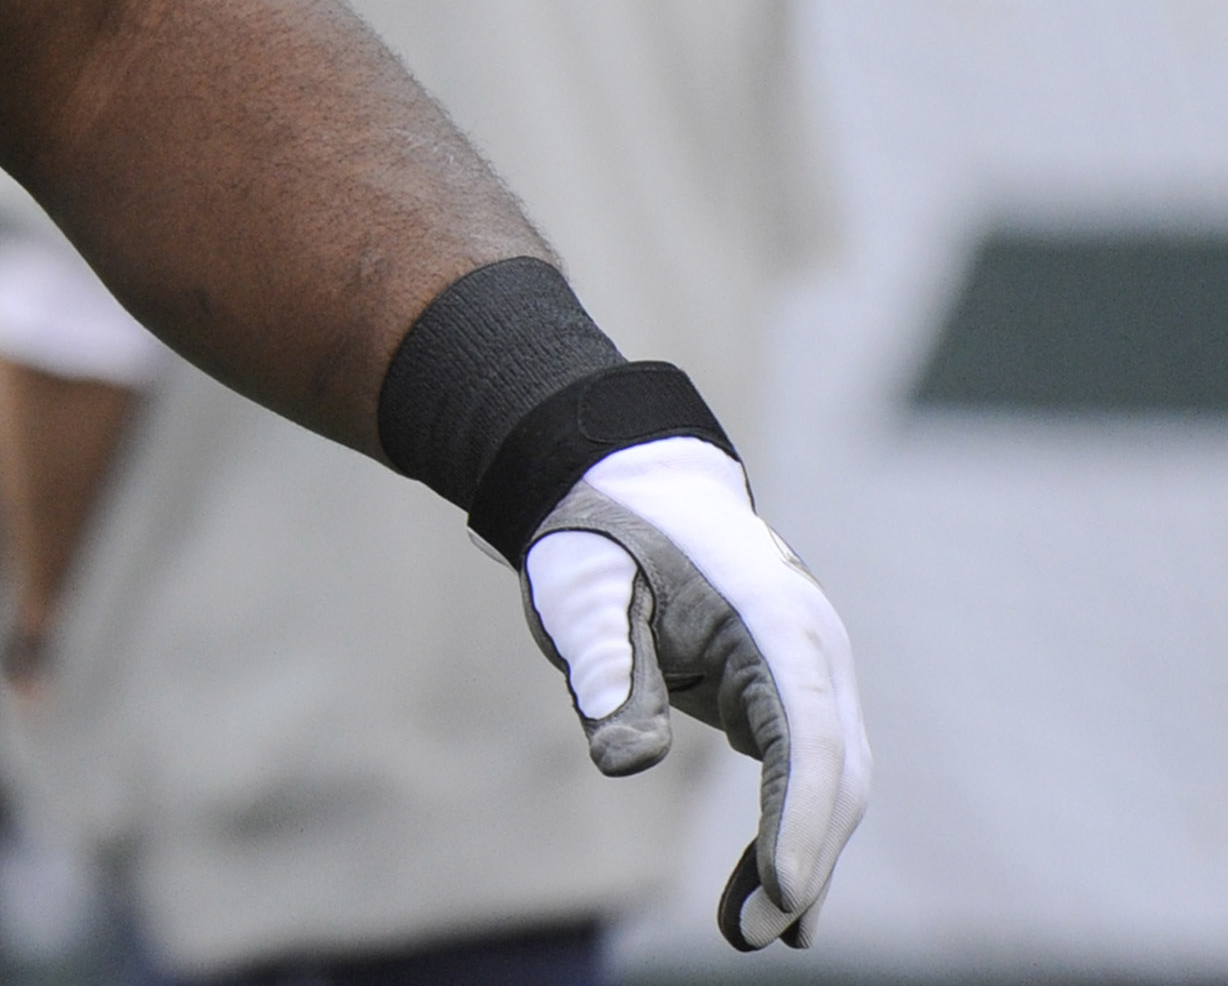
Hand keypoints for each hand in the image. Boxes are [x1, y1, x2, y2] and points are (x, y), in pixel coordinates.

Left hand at [522, 438, 869, 948]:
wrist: (620, 483)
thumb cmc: (600, 535)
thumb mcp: (583, 588)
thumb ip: (604, 665)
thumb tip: (623, 762)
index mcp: (775, 619)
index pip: (808, 734)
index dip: (799, 817)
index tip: (780, 890)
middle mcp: (812, 648)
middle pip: (836, 770)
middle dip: (804, 857)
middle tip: (755, 934)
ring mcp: (809, 671)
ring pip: (830, 781)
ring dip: (802, 857)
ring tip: (752, 934)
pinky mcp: (785, 693)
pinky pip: (803, 773)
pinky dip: (787, 831)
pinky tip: (763, 894)